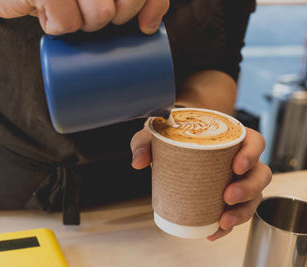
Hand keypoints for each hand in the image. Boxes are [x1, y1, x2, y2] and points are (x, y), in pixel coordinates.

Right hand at [0, 0, 168, 34]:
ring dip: (81, 24)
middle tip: (87, 10)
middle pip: (124, 5)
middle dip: (111, 19)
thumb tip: (149, 26)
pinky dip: (56, 28)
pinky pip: (68, 24)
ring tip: (64, 7)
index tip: (143, 25)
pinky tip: (44, 12)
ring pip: (100, 18)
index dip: (151, 5)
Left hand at [130, 126, 271, 240]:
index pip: (255, 142)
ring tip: (223, 221)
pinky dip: (227, 226)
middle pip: (260, 173)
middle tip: (227, 196)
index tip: (236, 166)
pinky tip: (214, 231)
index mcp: (231, 138)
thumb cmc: (172, 136)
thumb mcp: (157, 134)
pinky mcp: (228, 197)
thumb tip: (138, 161)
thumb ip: (144, 142)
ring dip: (243, 211)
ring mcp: (237, 180)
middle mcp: (240, 159)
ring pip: (254, 197)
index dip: (251, 154)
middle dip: (249, 188)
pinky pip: (236, 213)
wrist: (172, 146)